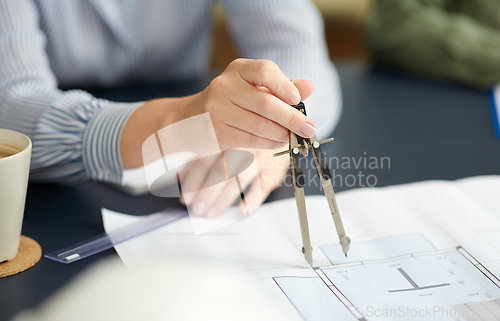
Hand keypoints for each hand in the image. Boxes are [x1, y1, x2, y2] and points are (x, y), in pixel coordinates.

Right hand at [120, 58, 313, 169]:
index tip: (297, 99)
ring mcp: (218, 110)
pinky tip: (277, 143)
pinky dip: (268, 143)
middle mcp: (225, 86)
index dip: (284, 85)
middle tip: (309, 128)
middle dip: (291, 118)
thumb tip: (309, 86)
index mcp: (238, 70)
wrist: (189, 118)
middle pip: (265, 103)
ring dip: (281, 134)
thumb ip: (281, 87)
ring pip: (259, 125)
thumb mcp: (253, 87)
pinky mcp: (216, 132)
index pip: (264, 70)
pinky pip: (250, 140)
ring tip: (292, 137)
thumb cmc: (230, 101)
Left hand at [179, 147, 289, 216]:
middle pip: (220, 170)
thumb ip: (201, 157)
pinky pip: (264, 185)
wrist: (279, 127)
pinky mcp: (274, 168)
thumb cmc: (246, 138)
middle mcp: (240, 146)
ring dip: (224, 199)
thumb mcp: (222, 141)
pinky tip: (242, 210)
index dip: (193, 181)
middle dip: (206, 193)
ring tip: (212, 213)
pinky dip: (253, 199)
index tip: (186, 198)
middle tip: (198, 209)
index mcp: (224, 138)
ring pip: (239, 178)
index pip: (204, 160)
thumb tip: (180, 177)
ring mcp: (259, 156)